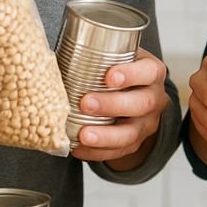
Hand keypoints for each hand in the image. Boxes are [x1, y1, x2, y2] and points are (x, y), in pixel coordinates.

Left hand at [71, 47, 169, 164]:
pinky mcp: (136, 142)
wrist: (134, 93)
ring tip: (83, 134)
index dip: (131, 74)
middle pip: (141, 104)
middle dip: (112, 105)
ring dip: (106, 135)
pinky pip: (119, 151)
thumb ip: (96, 54)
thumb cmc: (118, 69)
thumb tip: (52, 54)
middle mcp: (155, 98)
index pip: (149, 71)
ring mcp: (147, 123)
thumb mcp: (116, 56)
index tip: (109, 76)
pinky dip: (98, 152)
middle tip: (86, 103)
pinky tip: (79, 148)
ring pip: (131, 133)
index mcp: (151, 72)